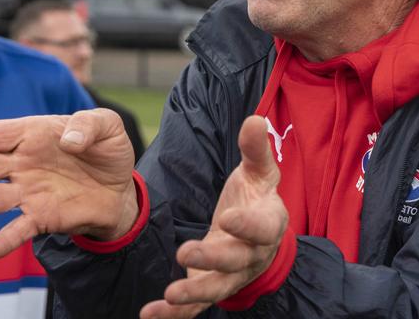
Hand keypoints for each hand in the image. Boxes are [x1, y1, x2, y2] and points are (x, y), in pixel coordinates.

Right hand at [0, 108, 137, 258]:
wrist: (122, 188)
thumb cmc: (107, 151)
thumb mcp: (108, 127)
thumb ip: (90, 125)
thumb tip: (71, 141)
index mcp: (31, 134)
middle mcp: (20, 163)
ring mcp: (27, 192)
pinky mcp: (40, 217)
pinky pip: (16, 230)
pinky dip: (3, 240)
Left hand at [140, 115, 288, 318]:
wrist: (255, 231)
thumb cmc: (255, 196)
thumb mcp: (258, 171)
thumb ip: (255, 149)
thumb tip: (255, 119)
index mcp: (268, 223)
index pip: (263, 227)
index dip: (248, 226)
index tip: (228, 218)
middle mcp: (253, 254)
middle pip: (237, 261)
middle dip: (212, 259)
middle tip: (185, 253)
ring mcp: (233, 275)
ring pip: (217, 288)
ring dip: (194, 294)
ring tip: (170, 295)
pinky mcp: (213, 287)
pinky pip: (197, 307)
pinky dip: (176, 314)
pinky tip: (150, 313)